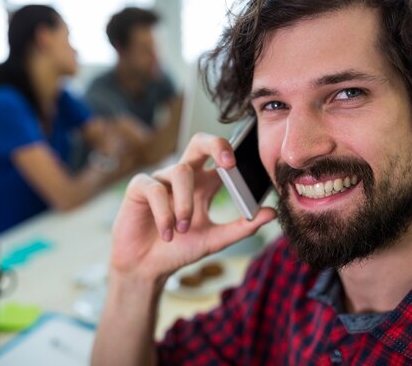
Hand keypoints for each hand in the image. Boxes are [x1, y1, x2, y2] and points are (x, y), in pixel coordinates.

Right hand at [110, 133, 276, 282]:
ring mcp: (161, 179)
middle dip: (215, 145)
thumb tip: (271, 213)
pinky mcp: (139, 187)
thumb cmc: (179, 250)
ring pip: (180, 172)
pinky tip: (167, 233)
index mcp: (204, 184)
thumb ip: (242, 227)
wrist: (148, 268)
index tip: (241, 166)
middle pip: (199, 142)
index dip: (231, 153)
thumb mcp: (215, 240)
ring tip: (183, 229)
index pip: (219, 156)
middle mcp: (183, 177)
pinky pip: (155, 189)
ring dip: (185, 203)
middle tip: (229, 163)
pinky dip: (164, 212)